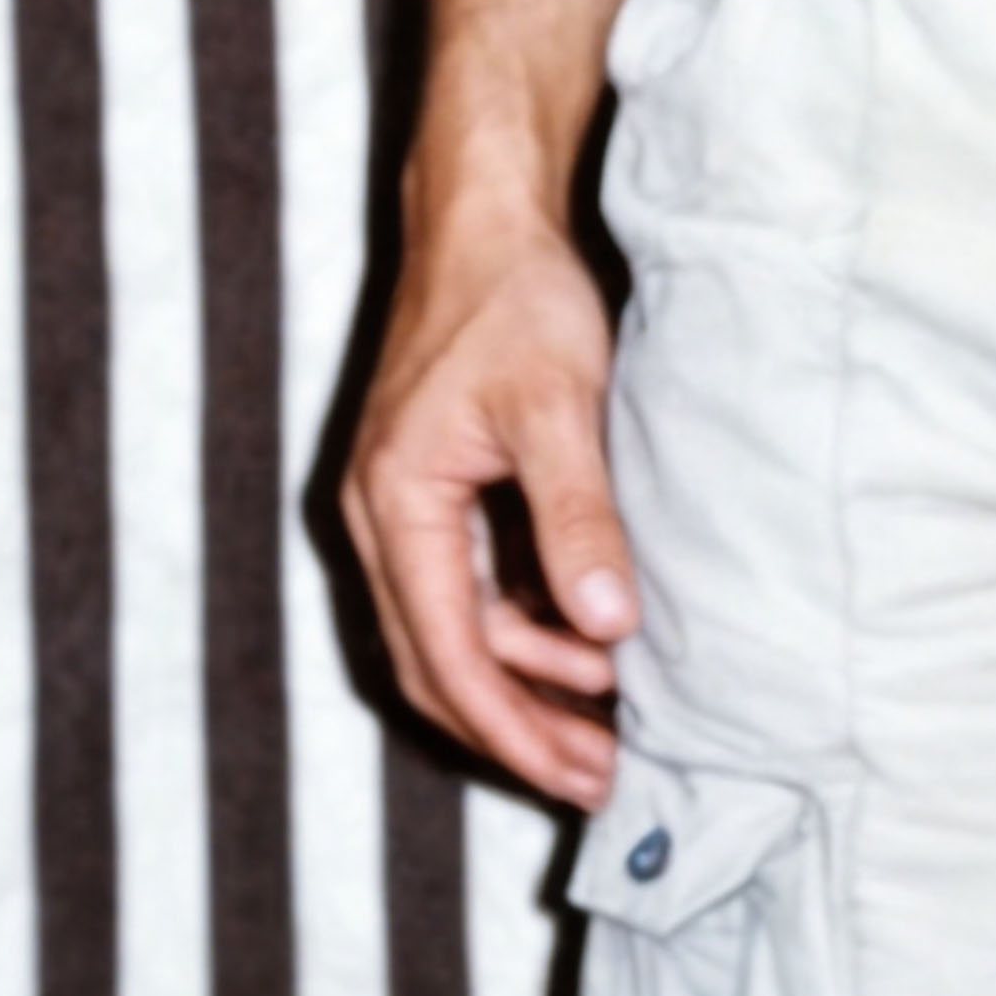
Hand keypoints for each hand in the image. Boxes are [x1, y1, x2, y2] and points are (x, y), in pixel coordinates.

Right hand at [343, 194, 639, 802]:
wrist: (486, 216)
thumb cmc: (514, 295)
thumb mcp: (555, 403)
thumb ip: (576, 514)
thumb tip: (606, 623)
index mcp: (397, 504)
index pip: (446, 654)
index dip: (511, 728)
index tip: (577, 775)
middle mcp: (385, 518)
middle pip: (439, 663)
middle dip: (517, 730)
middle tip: (599, 779)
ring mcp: (408, 507)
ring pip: (456, 632)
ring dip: (529, 683)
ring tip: (610, 728)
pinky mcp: (442, 491)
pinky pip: (474, 590)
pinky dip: (529, 629)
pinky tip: (592, 647)